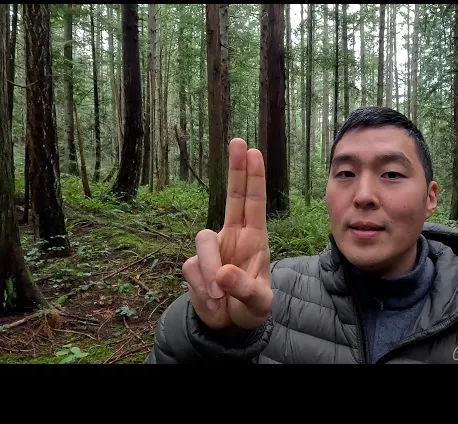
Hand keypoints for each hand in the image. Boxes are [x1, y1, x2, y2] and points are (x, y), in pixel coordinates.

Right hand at [182, 138, 272, 330]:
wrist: (228, 326)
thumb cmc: (251, 307)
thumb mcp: (258, 303)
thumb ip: (244, 288)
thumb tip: (222, 274)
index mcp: (254, 239)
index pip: (254, 203)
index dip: (254, 178)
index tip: (254, 152)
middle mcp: (232, 236)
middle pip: (231, 197)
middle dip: (235, 169)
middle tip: (238, 140)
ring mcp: (211, 250)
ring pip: (202, 242)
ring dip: (210, 270)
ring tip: (220, 296)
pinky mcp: (192, 265)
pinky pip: (190, 268)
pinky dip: (201, 289)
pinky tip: (212, 302)